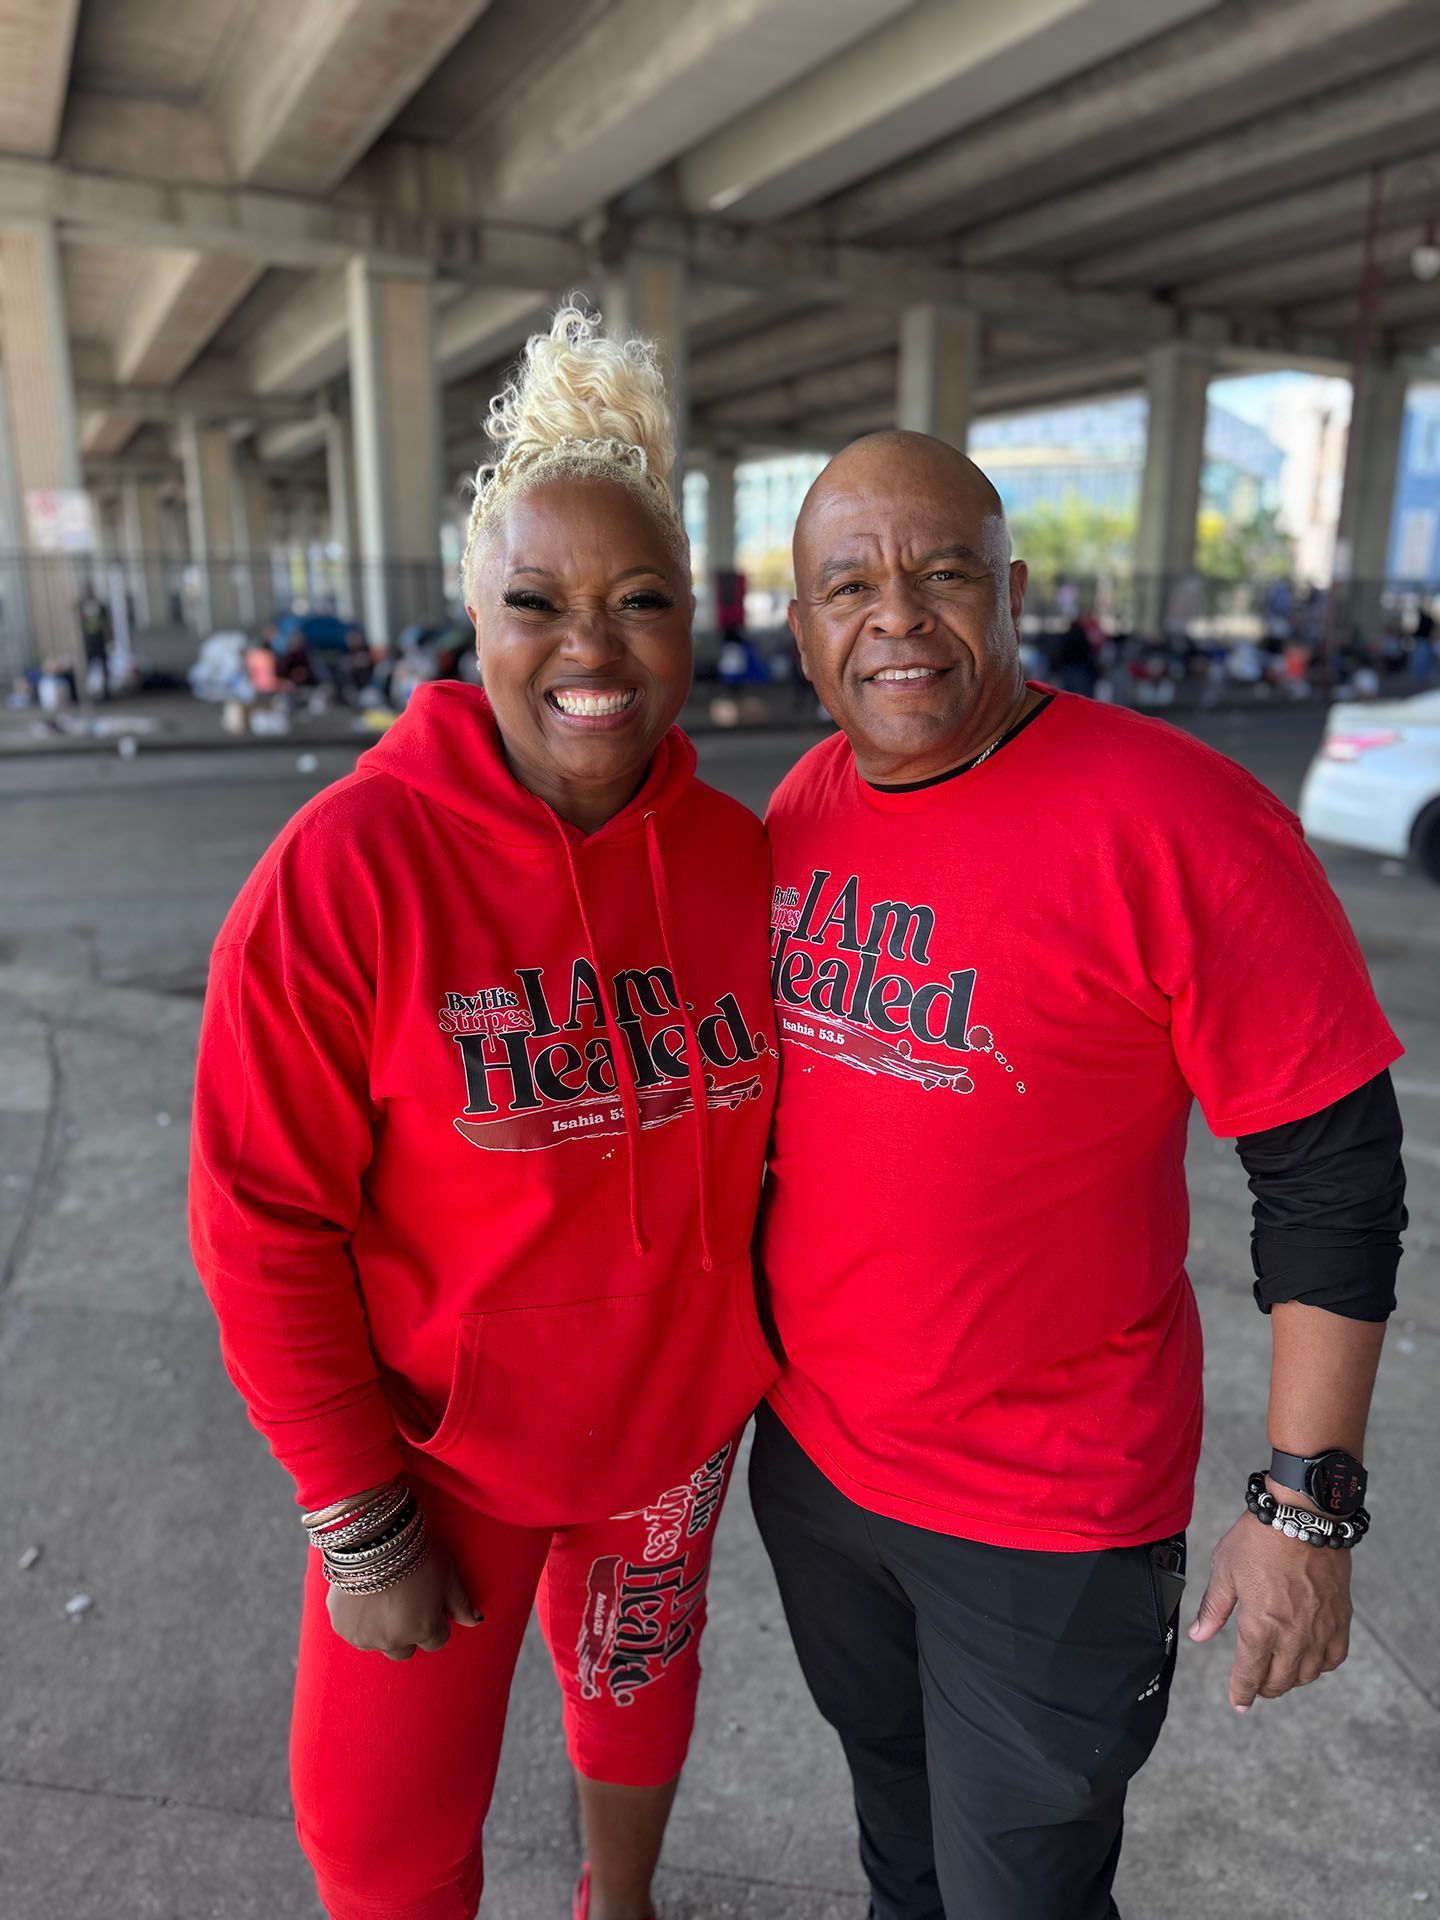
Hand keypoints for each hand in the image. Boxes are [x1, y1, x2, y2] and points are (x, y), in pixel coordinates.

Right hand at [327, 1540, 480, 1660]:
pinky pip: (354, 1633)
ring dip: (382, 1630)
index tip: (428, 1601)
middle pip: (406, 1649)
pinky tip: (362, 1597)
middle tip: (404, 1602)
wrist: (372, 1535)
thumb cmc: (416, 1552)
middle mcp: (395, 1640)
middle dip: (408, 1632)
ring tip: (382, 1598)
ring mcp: (366, 1636)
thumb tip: (476, 1622)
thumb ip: (461, 1602)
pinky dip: (359, 1621)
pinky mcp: (342, 1627)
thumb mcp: (448, 1573)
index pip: (437, 1640)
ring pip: (379, 1644)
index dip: (435, 1620)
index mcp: (424, 1630)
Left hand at [1189, 1509, 1351, 1711]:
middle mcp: (1292, 1635)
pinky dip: (1321, 1665)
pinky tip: (1310, 1659)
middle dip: (1264, 1688)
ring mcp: (1320, 1629)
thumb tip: (1199, 1636)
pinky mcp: (1340, 1618)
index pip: (1250, 1675)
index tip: (1238, 1703)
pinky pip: (1334, 1657)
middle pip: (1280, 1681)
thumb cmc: (1259, 1539)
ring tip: (1279, 1672)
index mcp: (1260, 1626)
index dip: (1241, 1693)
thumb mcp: (1224, 1571)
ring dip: (1291, 1679)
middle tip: (1255, 1685)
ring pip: (1308, 1674)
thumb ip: (1214, 1609)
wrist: (1302, 1517)